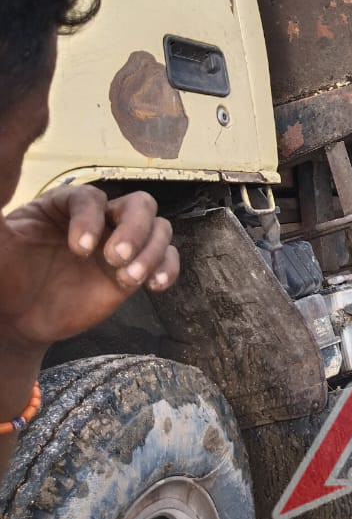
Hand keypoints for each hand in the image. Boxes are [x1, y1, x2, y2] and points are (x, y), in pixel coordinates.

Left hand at [0, 187, 177, 352]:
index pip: (92, 198)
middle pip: (139, 204)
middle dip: (134, 229)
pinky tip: (154, 285)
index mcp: (67, 206)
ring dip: (152, 252)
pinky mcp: (132, 271)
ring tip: (129, 278)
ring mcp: (120, 245)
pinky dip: (168, 268)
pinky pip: (166, 258)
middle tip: (114, 258)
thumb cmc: (3, 275)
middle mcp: (100, 220)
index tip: (80, 248)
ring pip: (159, 228)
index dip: (91, 219)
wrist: (15, 320)